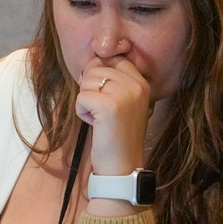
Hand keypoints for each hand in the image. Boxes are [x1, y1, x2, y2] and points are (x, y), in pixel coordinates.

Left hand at [74, 56, 150, 175]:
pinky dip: (81, 111)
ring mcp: (124, 94)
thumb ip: (113, 81)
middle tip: (102, 111)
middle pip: (96, 68)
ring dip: (85, 101)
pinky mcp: (109, 106)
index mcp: (141, 82)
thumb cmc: (118, 135)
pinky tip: (95, 123)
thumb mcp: (124, 102)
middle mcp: (136, 85)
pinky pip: (81, 97)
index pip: (114, 58)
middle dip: (91, 90)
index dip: (100, 72)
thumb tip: (90, 63)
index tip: (102, 94)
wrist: (122, 165)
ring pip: (87, 81)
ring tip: (99, 118)